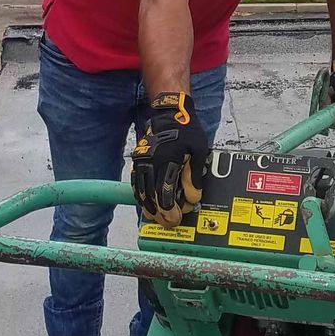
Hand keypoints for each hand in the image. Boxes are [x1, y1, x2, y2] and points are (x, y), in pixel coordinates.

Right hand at [130, 92, 207, 225]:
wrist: (169, 113)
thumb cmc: (186, 130)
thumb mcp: (198, 150)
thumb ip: (195, 175)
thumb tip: (193, 197)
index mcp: (167, 160)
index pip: (165, 192)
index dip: (171, 208)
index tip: (178, 217)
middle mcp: (151, 162)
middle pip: (151, 195)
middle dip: (160, 213)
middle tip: (169, 222)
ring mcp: (142, 161)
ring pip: (141, 191)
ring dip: (148, 207)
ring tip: (156, 217)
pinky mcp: (138, 160)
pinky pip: (136, 182)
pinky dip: (141, 195)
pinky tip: (146, 203)